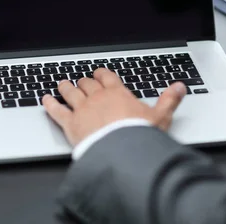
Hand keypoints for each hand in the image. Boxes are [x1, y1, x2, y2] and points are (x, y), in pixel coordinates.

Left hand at [42, 68, 185, 145]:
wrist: (123, 152)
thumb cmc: (141, 135)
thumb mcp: (161, 117)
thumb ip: (169, 100)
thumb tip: (180, 87)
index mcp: (118, 93)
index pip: (107, 77)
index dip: (101, 74)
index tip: (99, 74)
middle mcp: (98, 98)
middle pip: (87, 83)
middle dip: (84, 82)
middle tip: (81, 82)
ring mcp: (82, 109)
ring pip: (70, 92)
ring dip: (65, 87)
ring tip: (62, 84)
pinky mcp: (70, 124)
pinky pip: (56, 110)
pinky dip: (50, 104)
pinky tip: (45, 100)